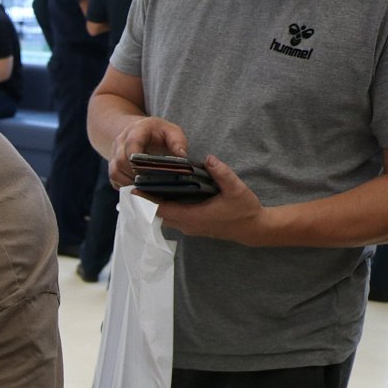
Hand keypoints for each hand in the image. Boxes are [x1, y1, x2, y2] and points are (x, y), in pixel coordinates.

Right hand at [108, 116, 188, 187]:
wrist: (139, 132)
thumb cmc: (158, 133)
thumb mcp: (171, 131)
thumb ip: (178, 141)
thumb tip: (182, 156)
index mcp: (137, 130)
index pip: (132, 144)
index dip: (136, 158)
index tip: (146, 171)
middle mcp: (121, 141)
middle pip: (120, 161)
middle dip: (134, 174)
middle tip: (148, 183)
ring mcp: (114, 154)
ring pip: (114, 172)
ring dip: (128, 182)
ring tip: (143, 189)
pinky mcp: (112, 166)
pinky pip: (113, 179)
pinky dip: (124, 186)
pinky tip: (136, 189)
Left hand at [147, 155, 268, 245]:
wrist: (253, 228)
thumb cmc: (244, 209)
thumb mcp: (236, 189)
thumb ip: (222, 173)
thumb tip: (208, 158)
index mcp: (193, 216)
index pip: (162, 209)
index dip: (147, 200)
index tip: (134, 189)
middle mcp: (187, 225)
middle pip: (159, 214)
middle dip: (146, 201)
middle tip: (136, 183)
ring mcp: (189, 228)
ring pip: (165, 217)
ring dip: (154, 205)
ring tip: (146, 187)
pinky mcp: (192, 227)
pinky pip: (172, 218)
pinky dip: (164, 208)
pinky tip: (162, 194)